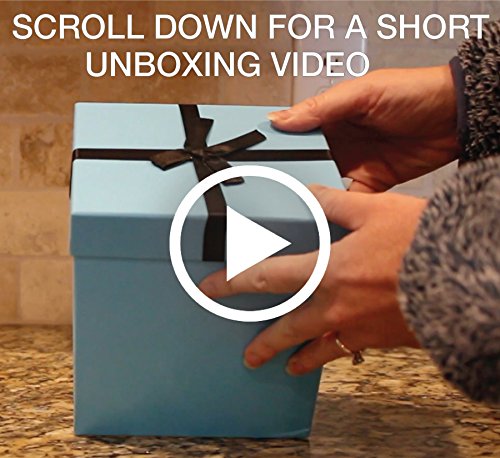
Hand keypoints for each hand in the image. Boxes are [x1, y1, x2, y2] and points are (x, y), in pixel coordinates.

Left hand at [199, 186, 426, 374]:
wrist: (465, 276)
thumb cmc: (421, 242)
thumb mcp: (374, 209)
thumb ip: (335, 201)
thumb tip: (308, 191)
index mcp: (327, 270)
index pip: (266, 277)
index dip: (233, 282)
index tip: (211, 289)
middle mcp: (335, 304)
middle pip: (287, 328)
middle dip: (264, 343)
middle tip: (249, 355)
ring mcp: (358, 326)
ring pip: (317, 348)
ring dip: (297, 357)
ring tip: (282, 365)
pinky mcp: (381, 337)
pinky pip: (350, 351)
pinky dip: (336, 354)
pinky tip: (331, 356)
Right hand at [269, 66, 458, 191]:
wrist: (455, 117)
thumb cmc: (413, 93)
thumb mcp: (363, 92)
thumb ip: (321, 107)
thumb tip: (281, 119)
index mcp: (330, 115)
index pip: (294, 133)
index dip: (275, 146)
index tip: (256, 161)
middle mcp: (337, 141)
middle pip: (304, 163)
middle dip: (289, 176)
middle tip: (272, 189)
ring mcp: (353, 163)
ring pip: (323, 183)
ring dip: (312, 193)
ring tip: (294, 203)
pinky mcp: (371, 183)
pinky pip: (349, 199)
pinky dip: (339, 207)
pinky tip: (326, 211)